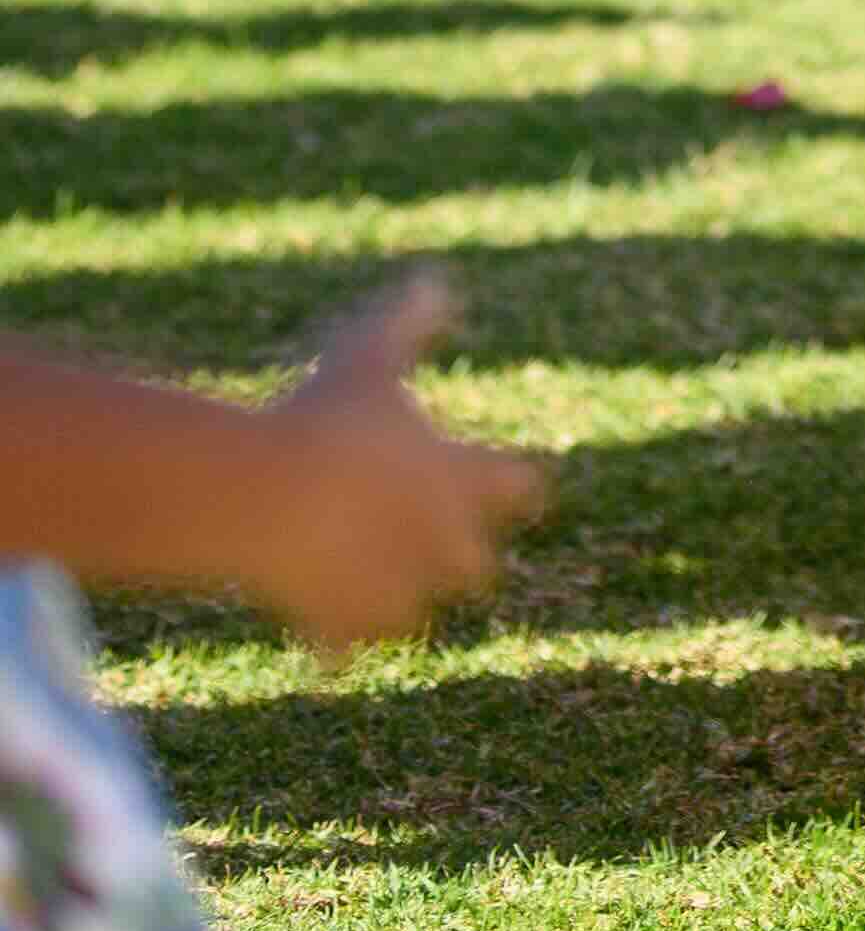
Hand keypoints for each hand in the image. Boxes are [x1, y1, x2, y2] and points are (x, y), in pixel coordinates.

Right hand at [240, 272, 545, 662]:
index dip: (515, 486)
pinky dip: (332, 643)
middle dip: (461, 560)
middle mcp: (438, 543)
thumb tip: (437, 283)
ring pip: (411, 617)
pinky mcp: (337, 627)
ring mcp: (390, 590)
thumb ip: (409, 319)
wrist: (274, 497)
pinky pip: (341, 648)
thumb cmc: (327, 415)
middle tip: (449, 553)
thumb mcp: (368, 351)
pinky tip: (319, 641)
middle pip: (473, 568)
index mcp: (458, 479)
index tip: (524, 487)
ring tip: (376, 595)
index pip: (516, 487)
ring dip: (396, 607)